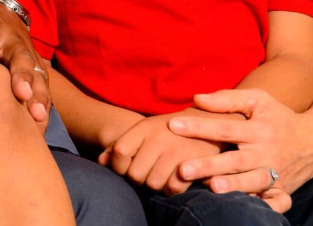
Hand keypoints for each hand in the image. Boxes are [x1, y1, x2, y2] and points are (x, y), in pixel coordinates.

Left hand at [0, 2, 49, 127]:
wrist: (0, 14)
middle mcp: (9, 41)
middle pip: (17, 56)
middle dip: (19, 74)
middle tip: (19, 93)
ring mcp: (26, 56)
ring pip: (36, 74)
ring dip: (38, 94)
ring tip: (38, 115)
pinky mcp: (36, 71)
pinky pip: (45, 89)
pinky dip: (46, 106)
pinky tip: (42, 127)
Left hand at [100, 113, 222, 193]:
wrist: (210, 123)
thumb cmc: (170, 131)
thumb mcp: (145, 131)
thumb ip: (121, 145)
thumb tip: (101, 161)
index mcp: (144, 128)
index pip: (119, 151)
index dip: (118, 165)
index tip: (126, 167)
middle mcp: (159, 138)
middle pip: (135, 174)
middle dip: (138, 179)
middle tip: (146, 173)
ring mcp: (176, 151)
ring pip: (153, 184)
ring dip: (155, 185)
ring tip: (161, 175)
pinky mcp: (193, 164)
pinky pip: (172, 189)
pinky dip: (171, 189)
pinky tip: (174, 179)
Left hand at [169, 89, 312, 205]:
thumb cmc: (278, 118)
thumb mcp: (258, 100)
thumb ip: (228, 99)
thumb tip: (197, 98)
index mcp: (257, 130)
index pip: (224, 128)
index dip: (198, 127)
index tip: (173, 125)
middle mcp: (266, 153)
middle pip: (234, 161)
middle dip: (209, 166)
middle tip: (184, 169)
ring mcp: (275, 174)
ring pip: (251, 182)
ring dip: (233, 186)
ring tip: (212, 188)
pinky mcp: (283, 190)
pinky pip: (274, 202)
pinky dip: (262, 206)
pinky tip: (242, 206)